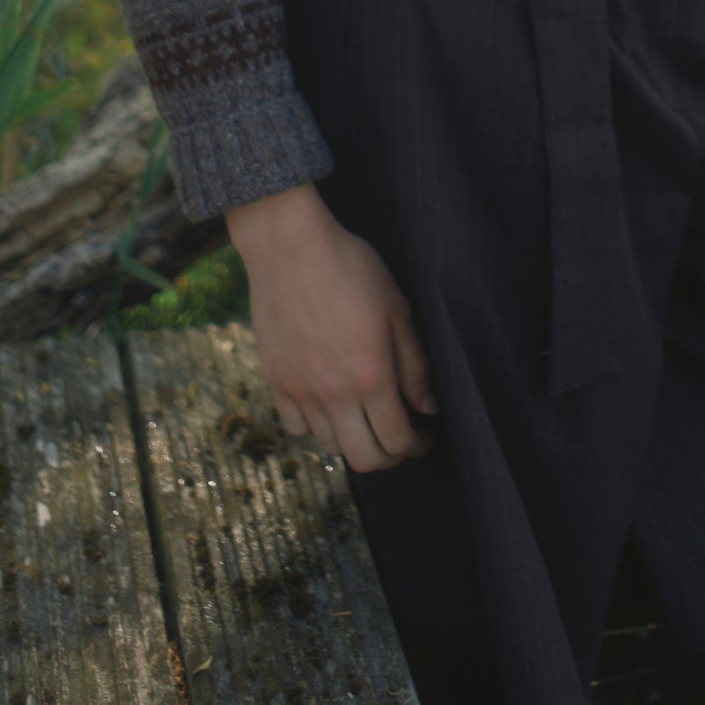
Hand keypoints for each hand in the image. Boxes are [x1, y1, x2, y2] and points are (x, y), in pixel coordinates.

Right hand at [225, 183, 439, 473]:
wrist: (289, 247)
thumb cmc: (350, 268)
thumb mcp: (396, 308)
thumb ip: (414, 364)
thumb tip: (428, 407)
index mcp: (370, 376)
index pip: (397, 440)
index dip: (417, 446)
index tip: (425, 436)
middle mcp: (333, 393)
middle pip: (364, 458)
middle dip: (390, 457)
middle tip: (401, 439)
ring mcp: (300, 390)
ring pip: (330, 446)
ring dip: (355, 442)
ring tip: (367, 420)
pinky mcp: (275, 381)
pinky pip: (296, 427)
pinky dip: (316, 428)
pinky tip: (329, 407)